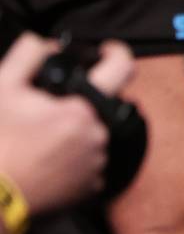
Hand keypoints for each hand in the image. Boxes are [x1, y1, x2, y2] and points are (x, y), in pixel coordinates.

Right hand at [0, 35, 130, 217]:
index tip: (106, 51)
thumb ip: (28, 55)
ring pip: (92, 136)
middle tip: (44, 110)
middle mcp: (98, 137)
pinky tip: (45, 160)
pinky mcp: (90, 189)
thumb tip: (48, 44)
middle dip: (76, 103)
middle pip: (98, 107)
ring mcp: (96, 165)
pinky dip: (72, 158)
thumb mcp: (3, 88)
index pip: (122, 68)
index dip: (116, 51)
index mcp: (83, 110)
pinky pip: (88, 163)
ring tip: (39, 139)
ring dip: (73, 132)